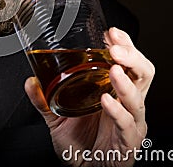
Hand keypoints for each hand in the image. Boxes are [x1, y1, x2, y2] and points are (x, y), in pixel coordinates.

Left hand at [25, 27, 154, 166]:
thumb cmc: (78, 141)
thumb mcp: (57, 116)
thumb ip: (43, 98)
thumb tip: (31, 80)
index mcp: (114, 89)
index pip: (126, 60)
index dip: (123, 44)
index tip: (110, 32)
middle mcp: (126, 101)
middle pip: (141, 72)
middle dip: (131, 55)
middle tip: (115, 46)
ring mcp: (130, 120)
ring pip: (139, 96)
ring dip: (125, 80)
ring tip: (113, 67)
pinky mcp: (128, 140)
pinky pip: (127, 123)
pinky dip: (117, 110)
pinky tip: (106, 100)